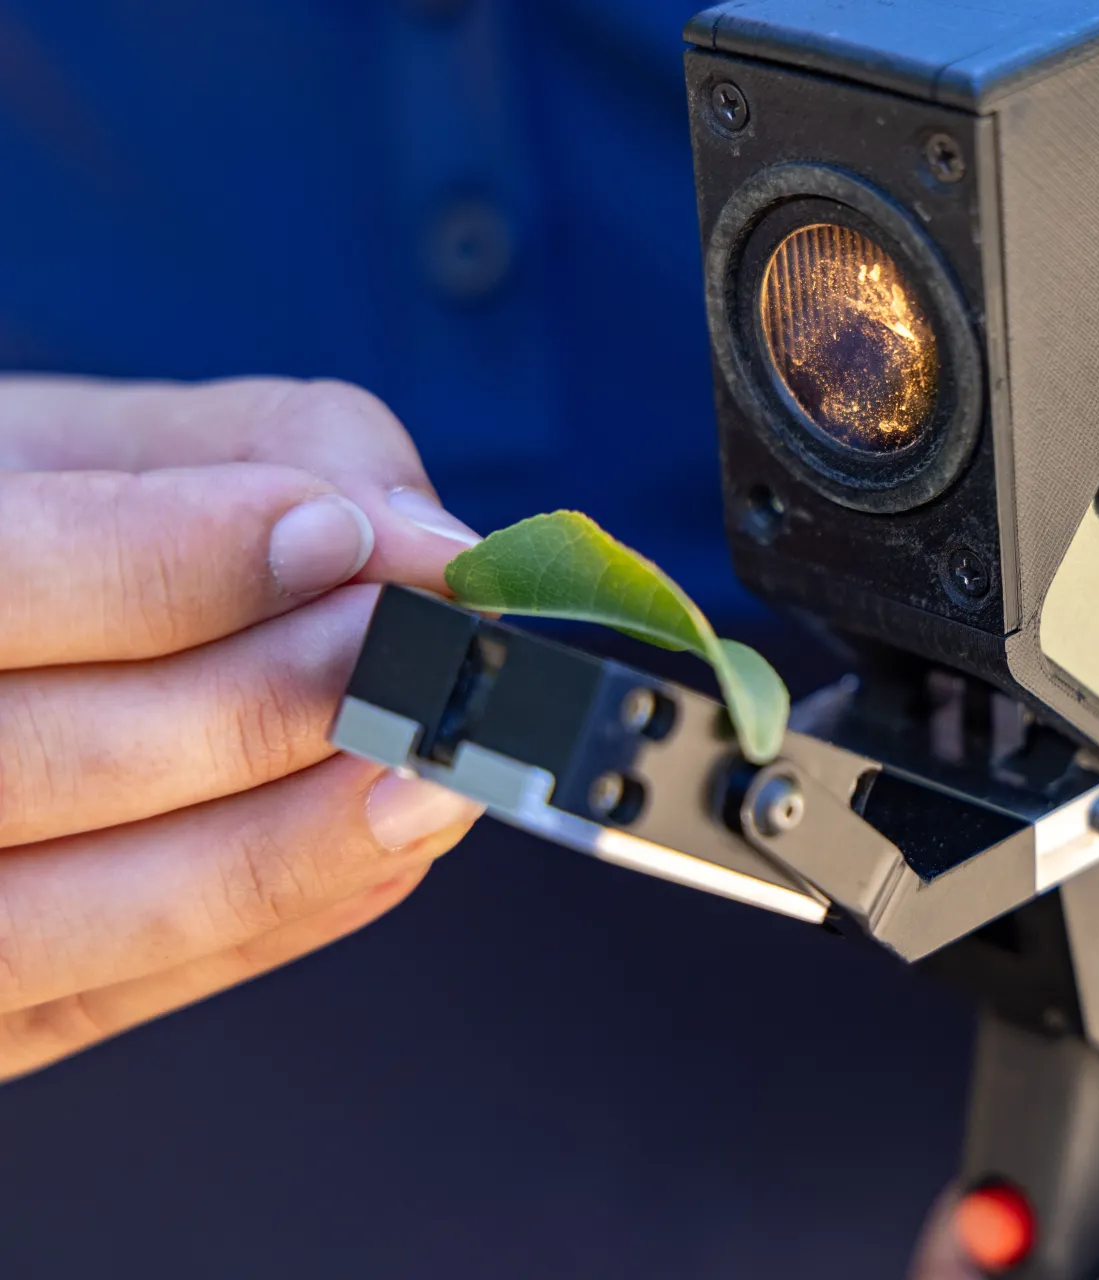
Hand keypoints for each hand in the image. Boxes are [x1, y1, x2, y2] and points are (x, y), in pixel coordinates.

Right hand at [0, 376, 486, 1080]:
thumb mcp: (113, 446)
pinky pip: (139, 990)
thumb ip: (269, 449)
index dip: (181, 564)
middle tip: (417, 646)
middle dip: (270, 703)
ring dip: (305, 831)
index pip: (8, 582)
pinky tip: (391, 844)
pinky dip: (286, 913)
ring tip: (434, 761)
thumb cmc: (43, 529)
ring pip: (110, 908)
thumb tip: (425, 542)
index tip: (342, 534)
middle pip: (65, 761)